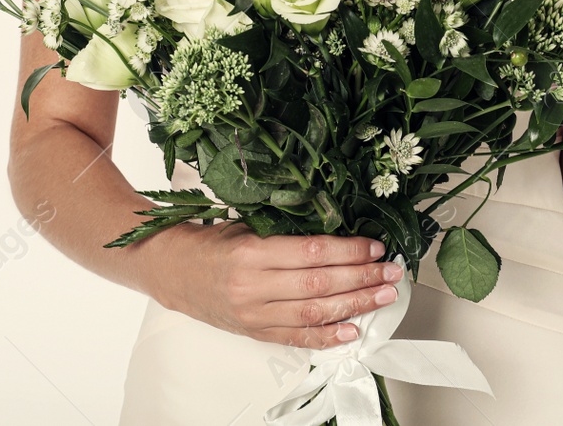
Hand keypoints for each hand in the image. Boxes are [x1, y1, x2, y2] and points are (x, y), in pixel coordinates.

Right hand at [160, 222, 404, 348]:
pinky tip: (353, 329)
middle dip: (361, 279)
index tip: (375, 248)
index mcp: (252, 252)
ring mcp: (254, 314)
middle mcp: (253, 286)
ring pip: (314, 314)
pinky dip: (327, 336)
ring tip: (382, 297)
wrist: (172, 270)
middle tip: (391, 273)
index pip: (312, 253)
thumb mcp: (246, 225)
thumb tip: (338, 236)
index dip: (348, 252)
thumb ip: (287, 233)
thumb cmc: (212, 243)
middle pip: (319, 285)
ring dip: (354, 306)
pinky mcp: (255, 332)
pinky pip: (296, 338)